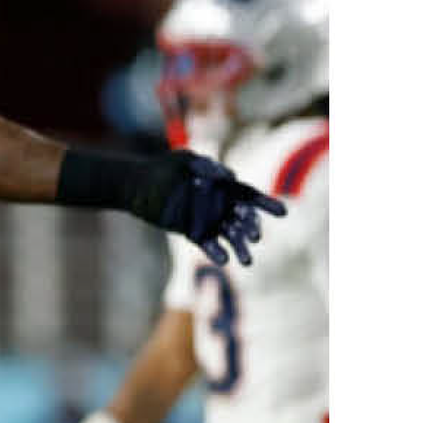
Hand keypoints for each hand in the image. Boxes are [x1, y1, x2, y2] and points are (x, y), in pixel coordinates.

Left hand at [126, 150, 282, 269]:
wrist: (140, 186)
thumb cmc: (165, 168)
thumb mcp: (185, 161)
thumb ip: (206, 167)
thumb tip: (228, 175)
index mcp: (225, 188)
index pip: (250, 197)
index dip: (266, 205)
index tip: (282, 213)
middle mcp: (221, 206)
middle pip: (243, 219)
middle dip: (252, 228)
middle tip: (256, 237)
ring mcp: (209, 221)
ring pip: (231, 236)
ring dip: (240, 247)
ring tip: (247, 261)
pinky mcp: (194, 233)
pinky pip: (209, 245)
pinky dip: (217, 253)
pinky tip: (224, 260)